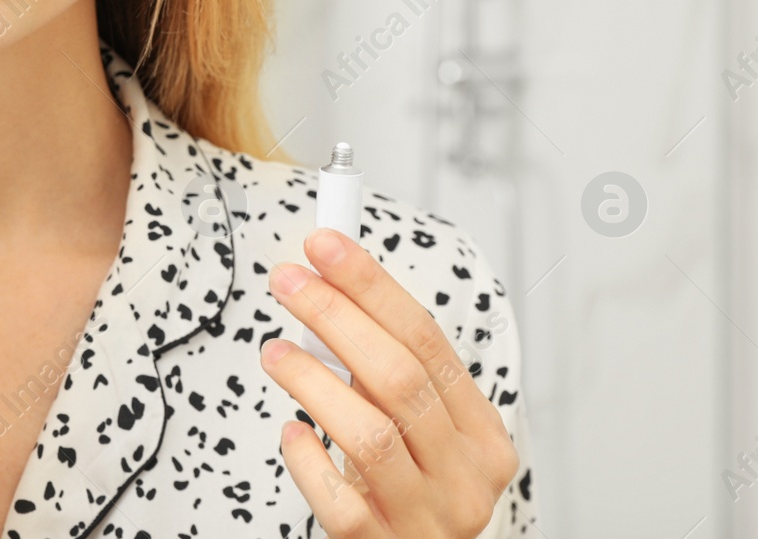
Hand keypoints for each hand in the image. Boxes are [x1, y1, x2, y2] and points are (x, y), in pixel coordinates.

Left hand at [261, 228, 519, 537]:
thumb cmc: (408, 494)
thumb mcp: (421, 434)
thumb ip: (390, 378)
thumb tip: (330, 294)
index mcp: (482, 435)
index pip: (428, 340)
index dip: (373, 285)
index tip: (327, 246)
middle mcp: (465, 478)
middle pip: (400, 377)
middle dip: (337, 316)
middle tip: (289, 281)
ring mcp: (428, 520)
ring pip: (371, 434)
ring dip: (313, 381)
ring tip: (275, 352)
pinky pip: (341, 503)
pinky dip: (309, 460)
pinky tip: (291, 432)